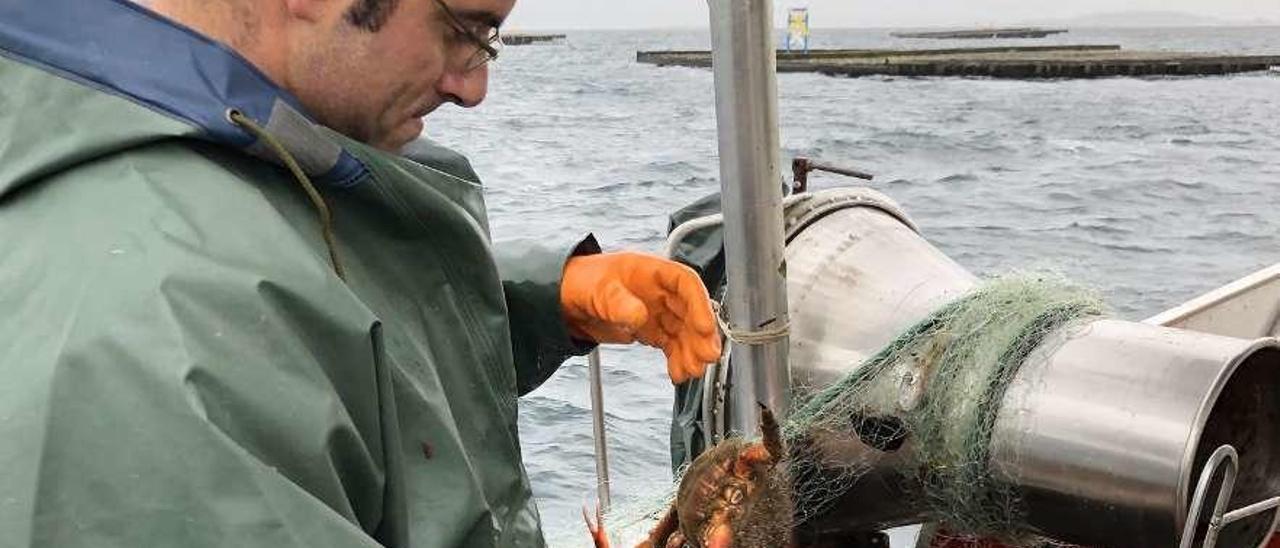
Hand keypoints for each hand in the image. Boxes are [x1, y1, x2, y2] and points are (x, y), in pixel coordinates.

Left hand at [561, 252, 720, 383]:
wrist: (566, 301)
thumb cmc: (583, 284)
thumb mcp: (599, 291)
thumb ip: (619, 304)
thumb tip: (640, 317)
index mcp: (651, 271)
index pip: (685, 283)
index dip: (699, 304)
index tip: (704, 328)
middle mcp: (659, 291)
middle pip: (689, 310)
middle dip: (700, 335)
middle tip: (706, 357)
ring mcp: (657, 311)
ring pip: (683, 331)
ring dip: (690, 351)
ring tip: (691, 371)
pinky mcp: (650, 330)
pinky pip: (670, 344)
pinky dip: (676, 359)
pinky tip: (678, 374)